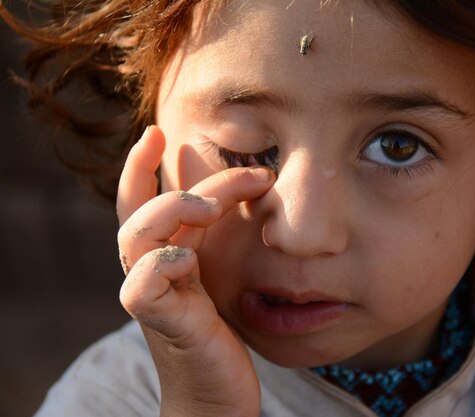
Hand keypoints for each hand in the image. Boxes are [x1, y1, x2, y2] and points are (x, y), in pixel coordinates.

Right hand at [117, 126, 274, 416]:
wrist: (217, 397)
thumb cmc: (223, 338)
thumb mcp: (221, 280)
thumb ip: (217, 243)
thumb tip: (245, 195)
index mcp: (166, 258)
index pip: (141, 204)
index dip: (141, 168)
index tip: (158, 132)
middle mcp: (151, 272)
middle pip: (144, 210)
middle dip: (182, 181)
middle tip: (247, 174)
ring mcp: (152, 297)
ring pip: (136, 236)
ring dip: (172, 210)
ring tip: (212, 208)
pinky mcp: (162, 323)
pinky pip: (145, 282)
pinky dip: (167, 262)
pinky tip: (191, 262)